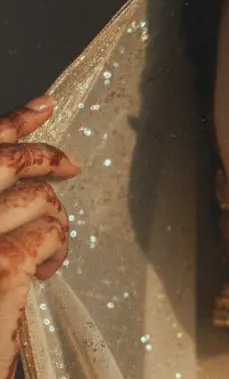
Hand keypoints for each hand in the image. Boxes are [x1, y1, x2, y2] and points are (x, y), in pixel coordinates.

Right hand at [0, 95, 79, 378]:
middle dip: (46, 156)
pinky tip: (44, 274)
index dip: (15, 121)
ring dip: (53, 221)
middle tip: (72, 164)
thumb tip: (19, 199)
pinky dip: (56, 250)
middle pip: (8, 160)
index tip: (46, 104)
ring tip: (48, 252)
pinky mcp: (1, 262)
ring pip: (38, 198)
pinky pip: (48, 233)